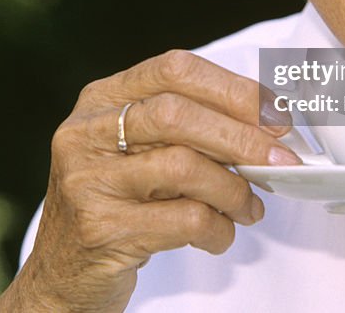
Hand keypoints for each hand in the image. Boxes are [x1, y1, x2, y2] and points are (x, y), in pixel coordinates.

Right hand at [0, 50, 299, 312]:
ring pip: (182, 167)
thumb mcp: (139, 152)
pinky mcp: (100, 229)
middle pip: (176, 114)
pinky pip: (182, 220)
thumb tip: (268, 121)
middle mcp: (85, 132)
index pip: (173, 70)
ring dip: (233, 189)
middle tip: (282, 159)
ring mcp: (88, 180)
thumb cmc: (117, 204)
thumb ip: (187, 129)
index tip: (276, 112)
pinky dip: (217, 228)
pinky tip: (220, 234)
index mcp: (100, 100)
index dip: (232, 87)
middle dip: (241, 136)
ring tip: (249, 207)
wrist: (63, 274)